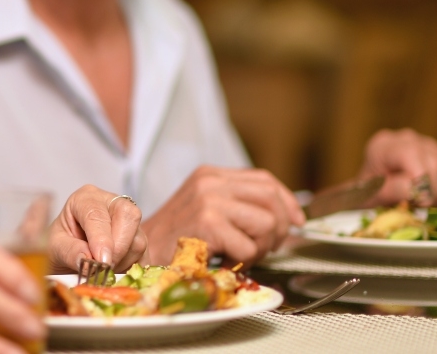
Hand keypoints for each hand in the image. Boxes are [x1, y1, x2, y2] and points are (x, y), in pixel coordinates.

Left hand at [49, 185, 146, 273]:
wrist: (64, 257)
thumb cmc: (58, 246)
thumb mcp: (54, 248)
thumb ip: (69, 251)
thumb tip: (87, 260)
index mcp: (86, 198)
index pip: (98, 214)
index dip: (101, 238)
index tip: (101, 260)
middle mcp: (111, 203)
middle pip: (128, 216)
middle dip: (118, 247)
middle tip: (103, 268)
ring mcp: (129, 221)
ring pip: (138, 239)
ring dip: (122, 261)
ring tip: (102, 271)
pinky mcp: (139, 240)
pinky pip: (145, 256)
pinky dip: (131, 269)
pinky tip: (114, 273)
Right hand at [142, 166, 304, 264]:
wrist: (139, 252)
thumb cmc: (173, 238)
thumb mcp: (204, 208)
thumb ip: (236, 205)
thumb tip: (282, 217)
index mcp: (210, 175)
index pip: (264, 179)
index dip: (287, 201)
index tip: (297, 221)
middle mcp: (211, 182)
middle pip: (271, 198)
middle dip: (280, 228)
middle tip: (268, 247)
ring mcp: (209, 201)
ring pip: (267, 223)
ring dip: (262, 247)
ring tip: (241, 254)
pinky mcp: (208, 223)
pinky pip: (249, 246)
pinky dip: (243, 260)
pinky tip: (224, 260)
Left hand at [359, 128, 436, 206]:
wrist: (375, 196)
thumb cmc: (369, 196)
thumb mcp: (372, 195)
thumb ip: (392, 190)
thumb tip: (417, 188)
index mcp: (384, 145)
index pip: (411, 153)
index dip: (419, 180)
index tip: (416, 201)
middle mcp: (408, 139)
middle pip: (434, 164)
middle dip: (428, 193)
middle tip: (414, 207)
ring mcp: (428, 146)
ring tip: (417, 204)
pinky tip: (427, 201)